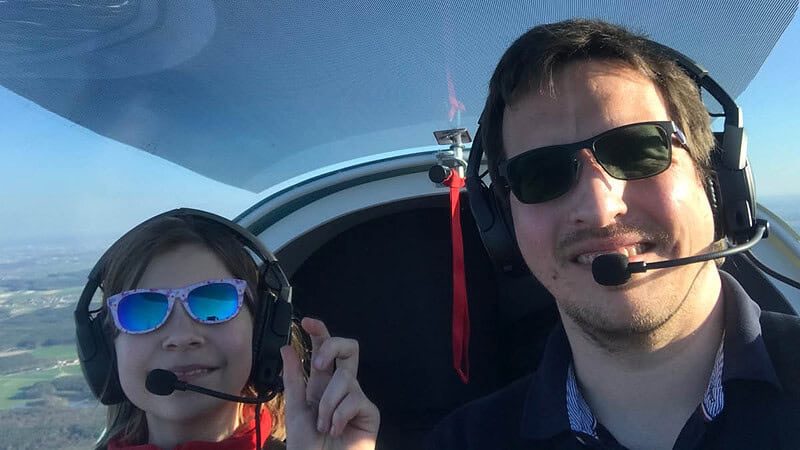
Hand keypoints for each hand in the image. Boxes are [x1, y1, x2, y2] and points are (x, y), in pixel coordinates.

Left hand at [281, 318, 379, 449]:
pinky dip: (339, 416)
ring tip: (323, 426)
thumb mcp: (295, 409)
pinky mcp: (369, 412)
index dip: (320, 332)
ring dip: (327, 404)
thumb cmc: (308, 445)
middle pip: (348, 348)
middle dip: (333, 348)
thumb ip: (293, 378)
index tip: (308, 322)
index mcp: (322, 383)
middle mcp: (341, 387)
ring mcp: (357, 398)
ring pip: (345, 378)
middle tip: (319, 364)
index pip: (325, 350)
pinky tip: (335, 431)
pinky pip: (355, 399)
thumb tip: (286, 348)